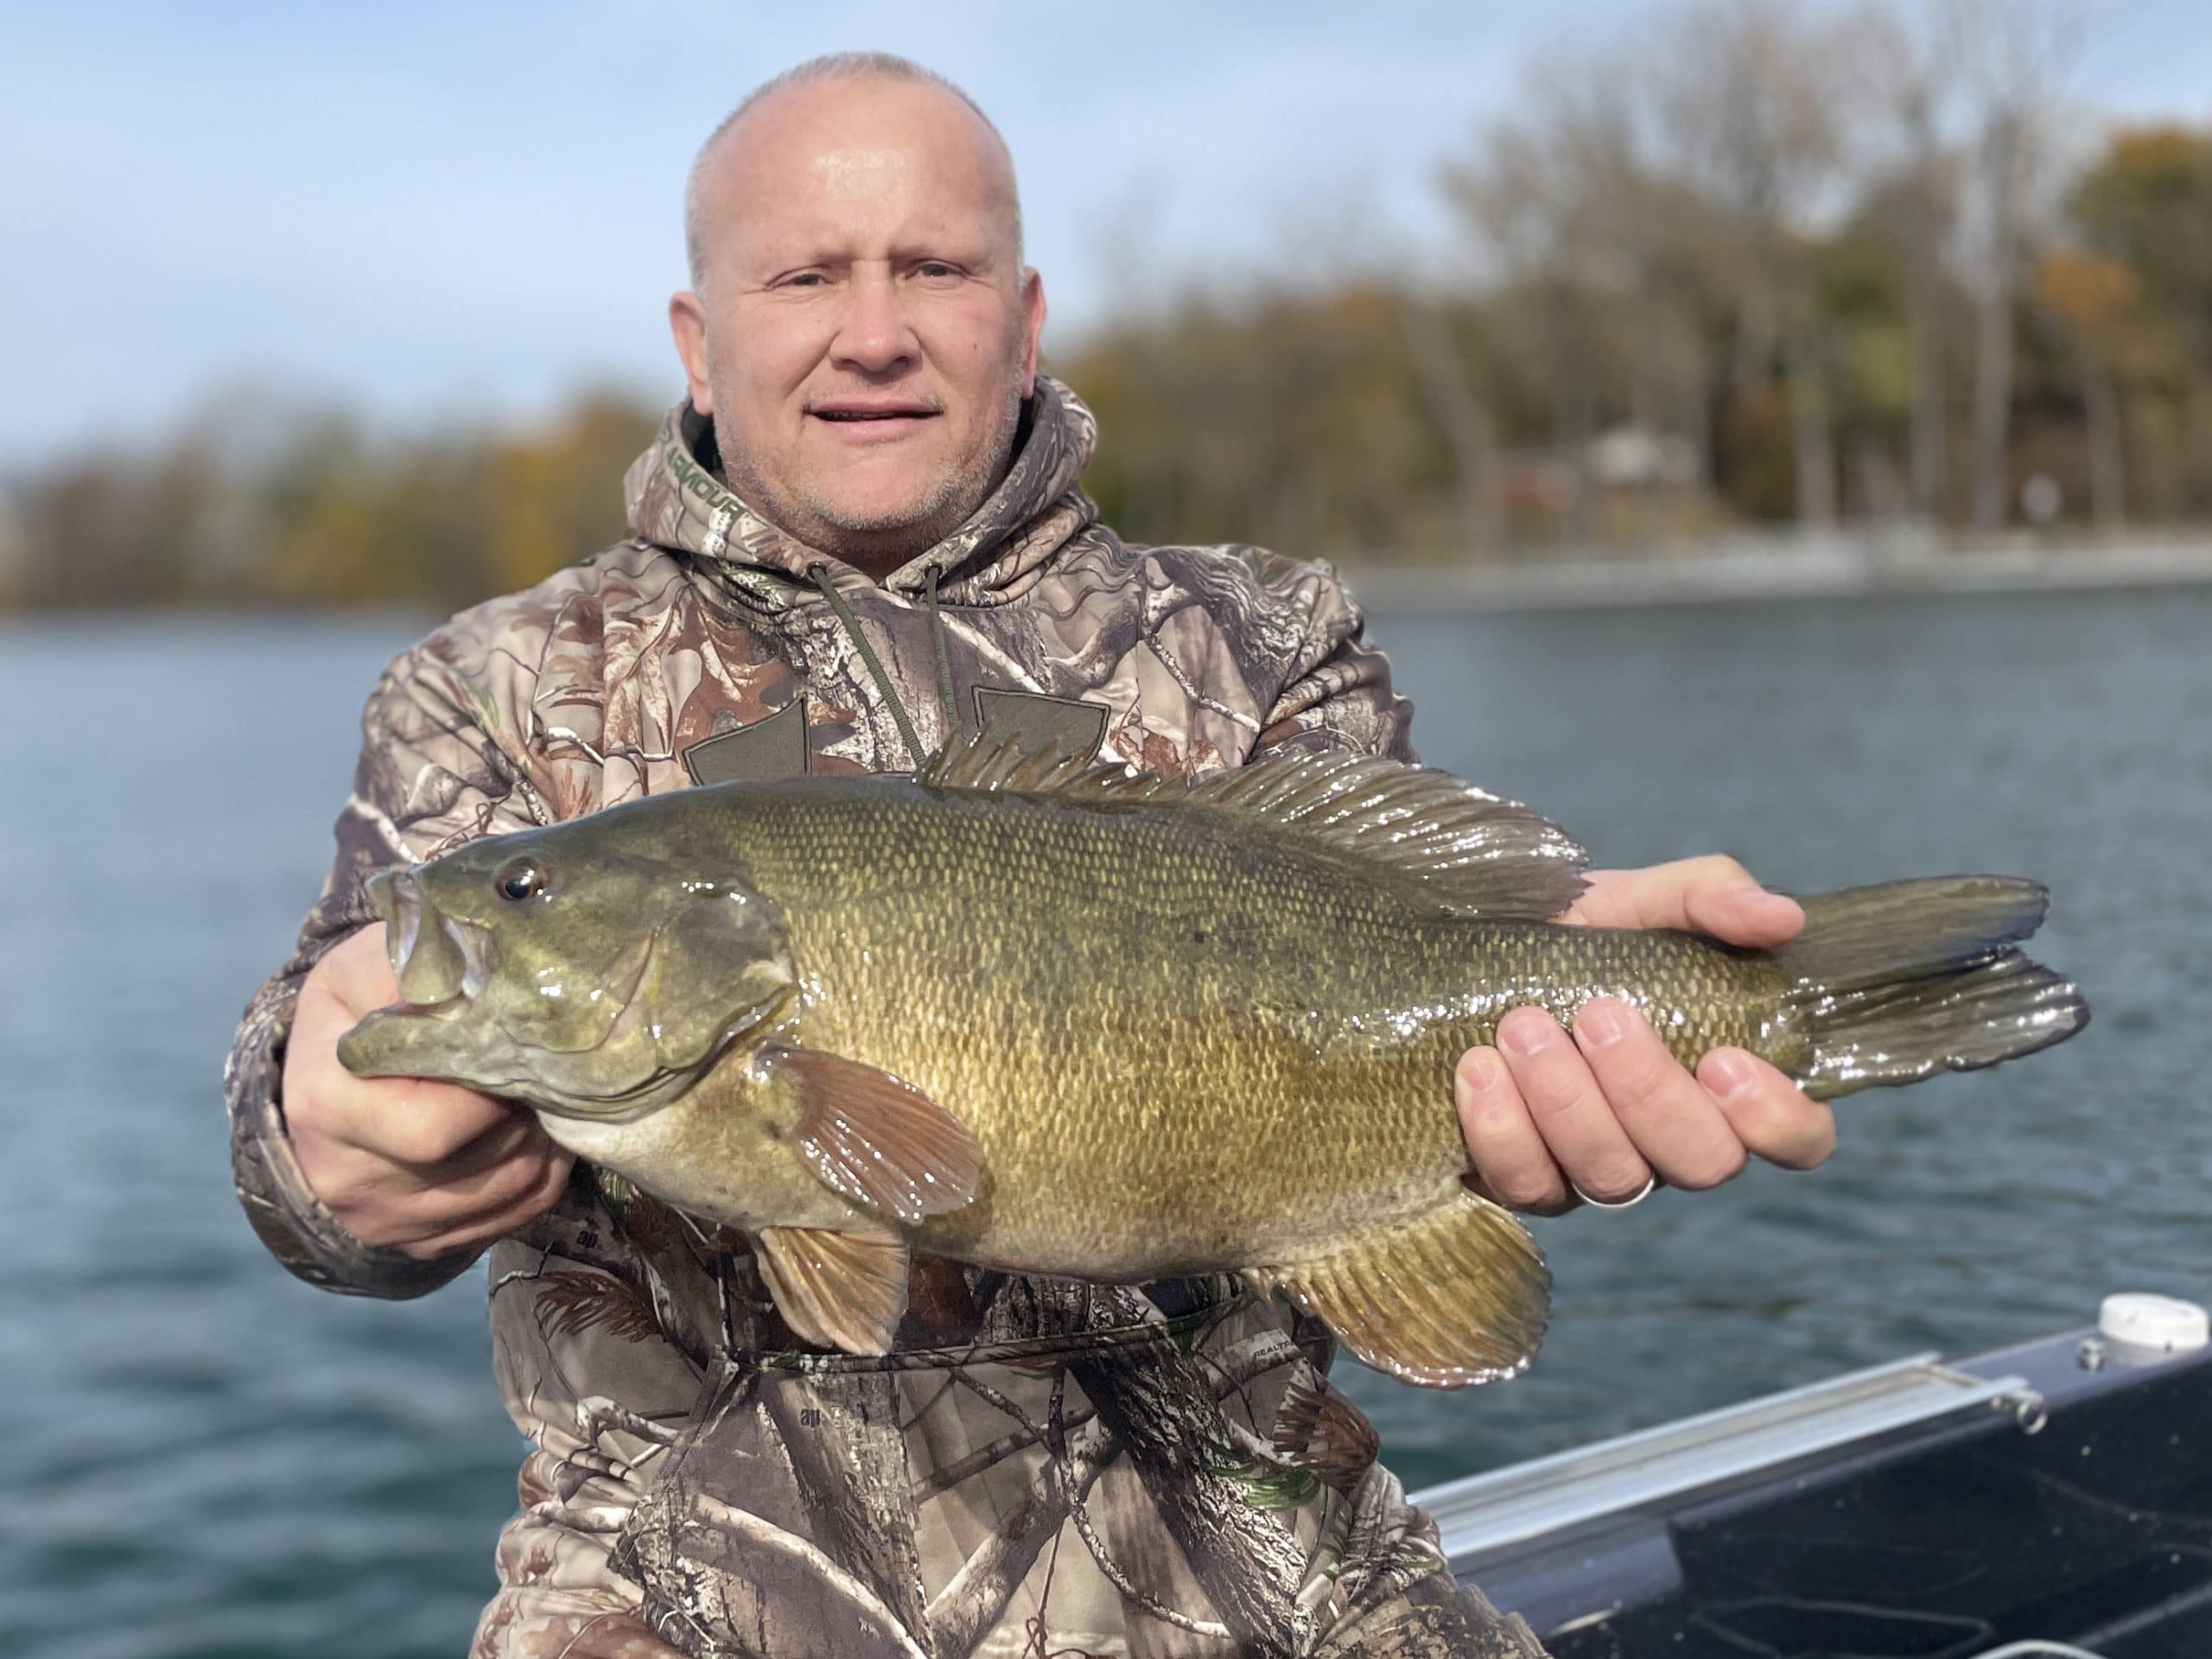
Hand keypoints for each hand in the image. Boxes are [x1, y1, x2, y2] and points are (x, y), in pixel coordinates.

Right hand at [281, 924, 572, 1259]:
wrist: (324, 1071)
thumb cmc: (357, 1005)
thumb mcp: (370, 964)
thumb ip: (422, 965)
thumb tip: (483, 978)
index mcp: (326, 1103)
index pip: (436, 1123)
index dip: (495, 1085)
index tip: (520, 1046)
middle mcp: (343, 1176)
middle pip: (480, 1162)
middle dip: (528, 1113)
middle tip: (547, 1069)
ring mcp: (378, 1219)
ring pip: (506, 1192)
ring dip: (543, 1143)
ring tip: (541, 1094)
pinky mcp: (414, 1243)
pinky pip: (510, 1219)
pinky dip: (540, 1175)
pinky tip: (536, 1132)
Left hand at [1456, 856, 1835, 1215]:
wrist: (1472, 945)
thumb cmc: (1581, 934)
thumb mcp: (1643, 898)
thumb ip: (1713, 897)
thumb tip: (1783, 916)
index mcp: (1727, 1081)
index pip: (1798, 1137)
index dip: (1776, 1118)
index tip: (1721, 1059)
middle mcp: (1674, 1140)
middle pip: (1701, 1162)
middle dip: (1648, 1090)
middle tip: (1598, 1015)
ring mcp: (1602, 1168)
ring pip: (1613, 1179)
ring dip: (1567, 1103)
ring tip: (1522, 1026)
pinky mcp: (1528, 1181)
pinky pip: (1529, 1188)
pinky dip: (1503, 1131)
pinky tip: (1479, 1069)